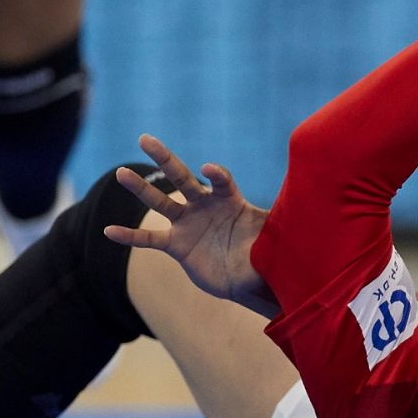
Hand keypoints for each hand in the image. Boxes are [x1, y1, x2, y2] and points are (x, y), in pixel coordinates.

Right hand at [103, 133, 278, 315]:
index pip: (220, 181)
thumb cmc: (264, 252)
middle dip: (164, 158)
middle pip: (181, 177)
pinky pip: (149, 238)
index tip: (210, 170)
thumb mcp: (274, 235)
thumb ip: (280, 222)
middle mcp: (204, 206)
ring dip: (141, 188)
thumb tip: (309, 210)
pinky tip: (109, 230)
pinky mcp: (176, 245)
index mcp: (229, 200)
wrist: (249, 280)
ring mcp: (187, 224)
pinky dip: (130, 235)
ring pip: (160, 201)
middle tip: (146, 138)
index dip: (216, 174)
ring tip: (121, 172)